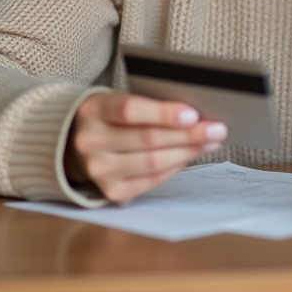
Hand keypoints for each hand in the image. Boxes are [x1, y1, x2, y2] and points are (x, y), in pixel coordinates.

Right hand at [65, 91, 226, 202]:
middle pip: (148, 139)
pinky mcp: (111, 191)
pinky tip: (189, 156)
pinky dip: (175, 167)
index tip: (193, 114)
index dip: (163, 113)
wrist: (74, 144)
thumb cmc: (109, 116)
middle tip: (217, 129)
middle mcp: (91, 142)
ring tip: (211, 141)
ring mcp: (99, 170)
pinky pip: (152, 180)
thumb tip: (194, 114)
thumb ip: (147, 104)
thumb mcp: (117, 100)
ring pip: (153, 162)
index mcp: (92, 111)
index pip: (130, 110)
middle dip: (188, 134)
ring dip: (188, 151)